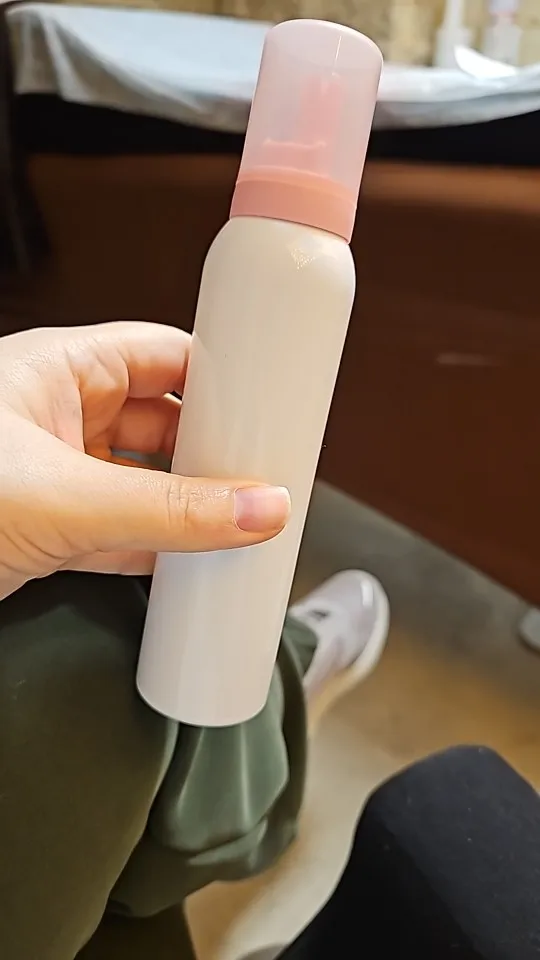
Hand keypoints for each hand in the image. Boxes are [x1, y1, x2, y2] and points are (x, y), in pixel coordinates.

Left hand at [0, 321, 289, 599]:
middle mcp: (56, 414)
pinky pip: (115, 532)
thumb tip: (252, 507)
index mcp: (60, 369)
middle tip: (256, 481)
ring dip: (181, 509)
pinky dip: (150, 549)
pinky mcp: (41, 529)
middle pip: (163, 425)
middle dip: (208, 456)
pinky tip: (180, 565)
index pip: (167, 357)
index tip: (267, 413)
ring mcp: (49, 474)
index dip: (221, 382)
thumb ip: (165, 509)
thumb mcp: (62, 496)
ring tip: (229, 526)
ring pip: (141, 484)